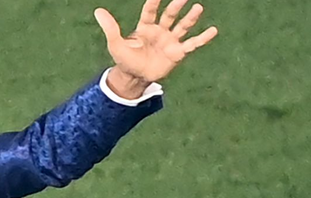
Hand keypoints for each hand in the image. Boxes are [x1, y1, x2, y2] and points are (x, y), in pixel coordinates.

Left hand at [94, 0, 217, 95]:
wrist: (134, 77)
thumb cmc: (125, 59)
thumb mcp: (115, 43)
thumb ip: (110, 27)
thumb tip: (97, 11)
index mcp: (145, 26)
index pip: (150, 10)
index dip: (154, 1)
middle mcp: (160, 30)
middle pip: (170, 15)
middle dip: (176, 5)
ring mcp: (170, 40)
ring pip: (183, 26)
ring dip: (190, 18)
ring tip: (198, 8)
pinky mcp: (177, 53)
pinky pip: (192, 44)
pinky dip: (202, 38)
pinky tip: (213, 30)